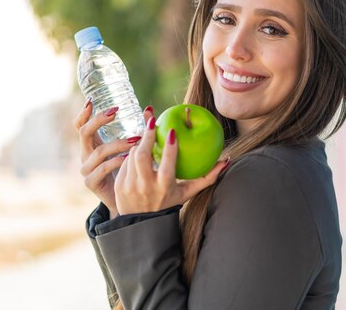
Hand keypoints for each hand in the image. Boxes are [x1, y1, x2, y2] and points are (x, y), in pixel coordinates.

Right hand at [74, 99, 153, 215]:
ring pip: (98, 151)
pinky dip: (115, 162)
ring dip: (117, 143)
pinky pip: (102, 169)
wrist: (125, 201)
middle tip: (116, 111)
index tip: (92, 100)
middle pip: (84, 132)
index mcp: (92, 144)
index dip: (83, 113)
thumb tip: (150, 109)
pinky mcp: (91, 183)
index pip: (81, 125)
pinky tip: (127, 158)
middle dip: (99, 120)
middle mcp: (86, 154)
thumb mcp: (130, 148)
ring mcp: (86, 169)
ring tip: (136, 140)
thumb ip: (135, 130)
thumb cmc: (129, 170)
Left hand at [114, 115, 229, 214]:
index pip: (167, 165)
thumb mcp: (187, 193)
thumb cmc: (168, 203)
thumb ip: (207, 178)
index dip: (169, 147)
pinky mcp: (119, 185)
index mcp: (164, 187)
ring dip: (140, 144)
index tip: (171, 131)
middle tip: (151, 122)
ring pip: (132, 155)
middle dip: (146, 136)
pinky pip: (125, 162)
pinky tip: (137, 149)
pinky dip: (131, 154)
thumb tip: (225, 160)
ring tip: (146, 136)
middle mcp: (146, 186)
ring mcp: (130, 186)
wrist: (141, 223)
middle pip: (143, 156)